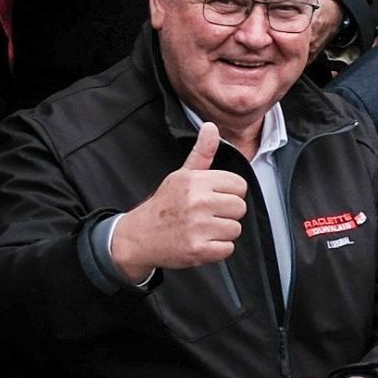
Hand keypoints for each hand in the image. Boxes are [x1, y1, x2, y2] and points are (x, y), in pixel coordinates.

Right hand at [108, 120, 248, 276]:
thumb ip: (202, 152)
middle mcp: (196, 202)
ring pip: (235, 229)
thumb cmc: (164, 205)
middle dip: (226, 213)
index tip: (214, 198)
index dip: (229, 193)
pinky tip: (201, 241)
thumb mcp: (182, 175)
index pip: (239, 185)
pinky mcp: (197, 249)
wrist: (138, 236)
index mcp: (195, 181)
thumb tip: (211, 127)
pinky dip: (216, 249)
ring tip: (202, 228)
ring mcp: (197, 227)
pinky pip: (227, 249)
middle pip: (239, 208)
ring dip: (222, 232)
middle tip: (207, 215)